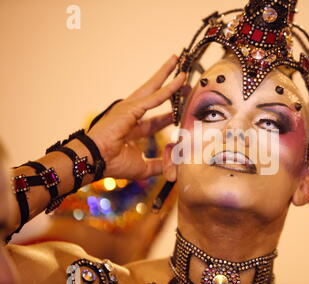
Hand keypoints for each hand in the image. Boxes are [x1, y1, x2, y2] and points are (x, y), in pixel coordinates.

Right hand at [87, 55, 185, 179]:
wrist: (95, 160)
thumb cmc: (113, 163)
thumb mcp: (143, 166)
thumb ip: (158, 165)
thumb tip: (173, 168)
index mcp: (133, 129)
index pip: (157, 120)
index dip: (170, 114)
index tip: (183, 109)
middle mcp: (132, 114)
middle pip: (155, 95)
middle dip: (169, 84)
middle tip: (183, 73)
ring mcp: (131, 108)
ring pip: (154, 88)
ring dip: (167, 74)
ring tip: (179, 60)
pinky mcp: (132, 107)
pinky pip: (156, 97)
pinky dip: (169, 88)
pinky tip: (181, 79)